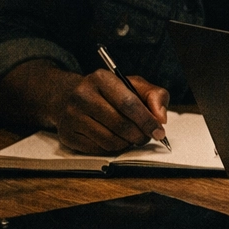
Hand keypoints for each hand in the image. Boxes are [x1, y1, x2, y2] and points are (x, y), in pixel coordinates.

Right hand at [51, 69, 168, 154]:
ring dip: (127, 143)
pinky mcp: (67, 134)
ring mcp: (72, 116)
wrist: (68, 97)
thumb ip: (154, 95)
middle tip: (146, 137)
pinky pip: (98, 149)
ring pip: (110, 140)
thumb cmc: (108, 92)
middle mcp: (82, 95)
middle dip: (139, 135)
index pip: (128, 103)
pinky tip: (115, 139)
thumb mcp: (133, 84)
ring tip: (131, 137)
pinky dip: (112, 148)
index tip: (159, 131)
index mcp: (101, 78)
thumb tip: (160, 118)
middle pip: (120, 124)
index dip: (147, 120)